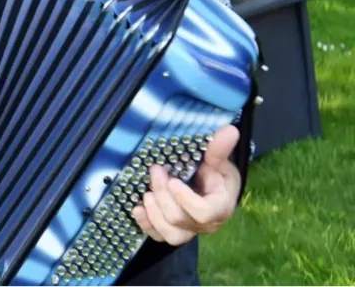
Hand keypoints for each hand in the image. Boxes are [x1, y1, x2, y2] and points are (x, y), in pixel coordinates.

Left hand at [131, 125, 241, 245]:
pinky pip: (158, 237)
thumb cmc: (216, 174)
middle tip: (155, 171)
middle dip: (162, 194)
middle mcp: (204, 224)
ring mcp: (189, 230)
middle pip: (179, 219)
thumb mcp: (219, 161)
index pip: (203, 213)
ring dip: (153, 212)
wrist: (211, 187)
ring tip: (146, 193)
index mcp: (219, 208)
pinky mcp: (174, 231)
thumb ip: (219, 149)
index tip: (173, 180)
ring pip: (169, 234)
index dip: (184, 199)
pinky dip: (146, 224)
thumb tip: (229, 129)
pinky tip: (137, 209)